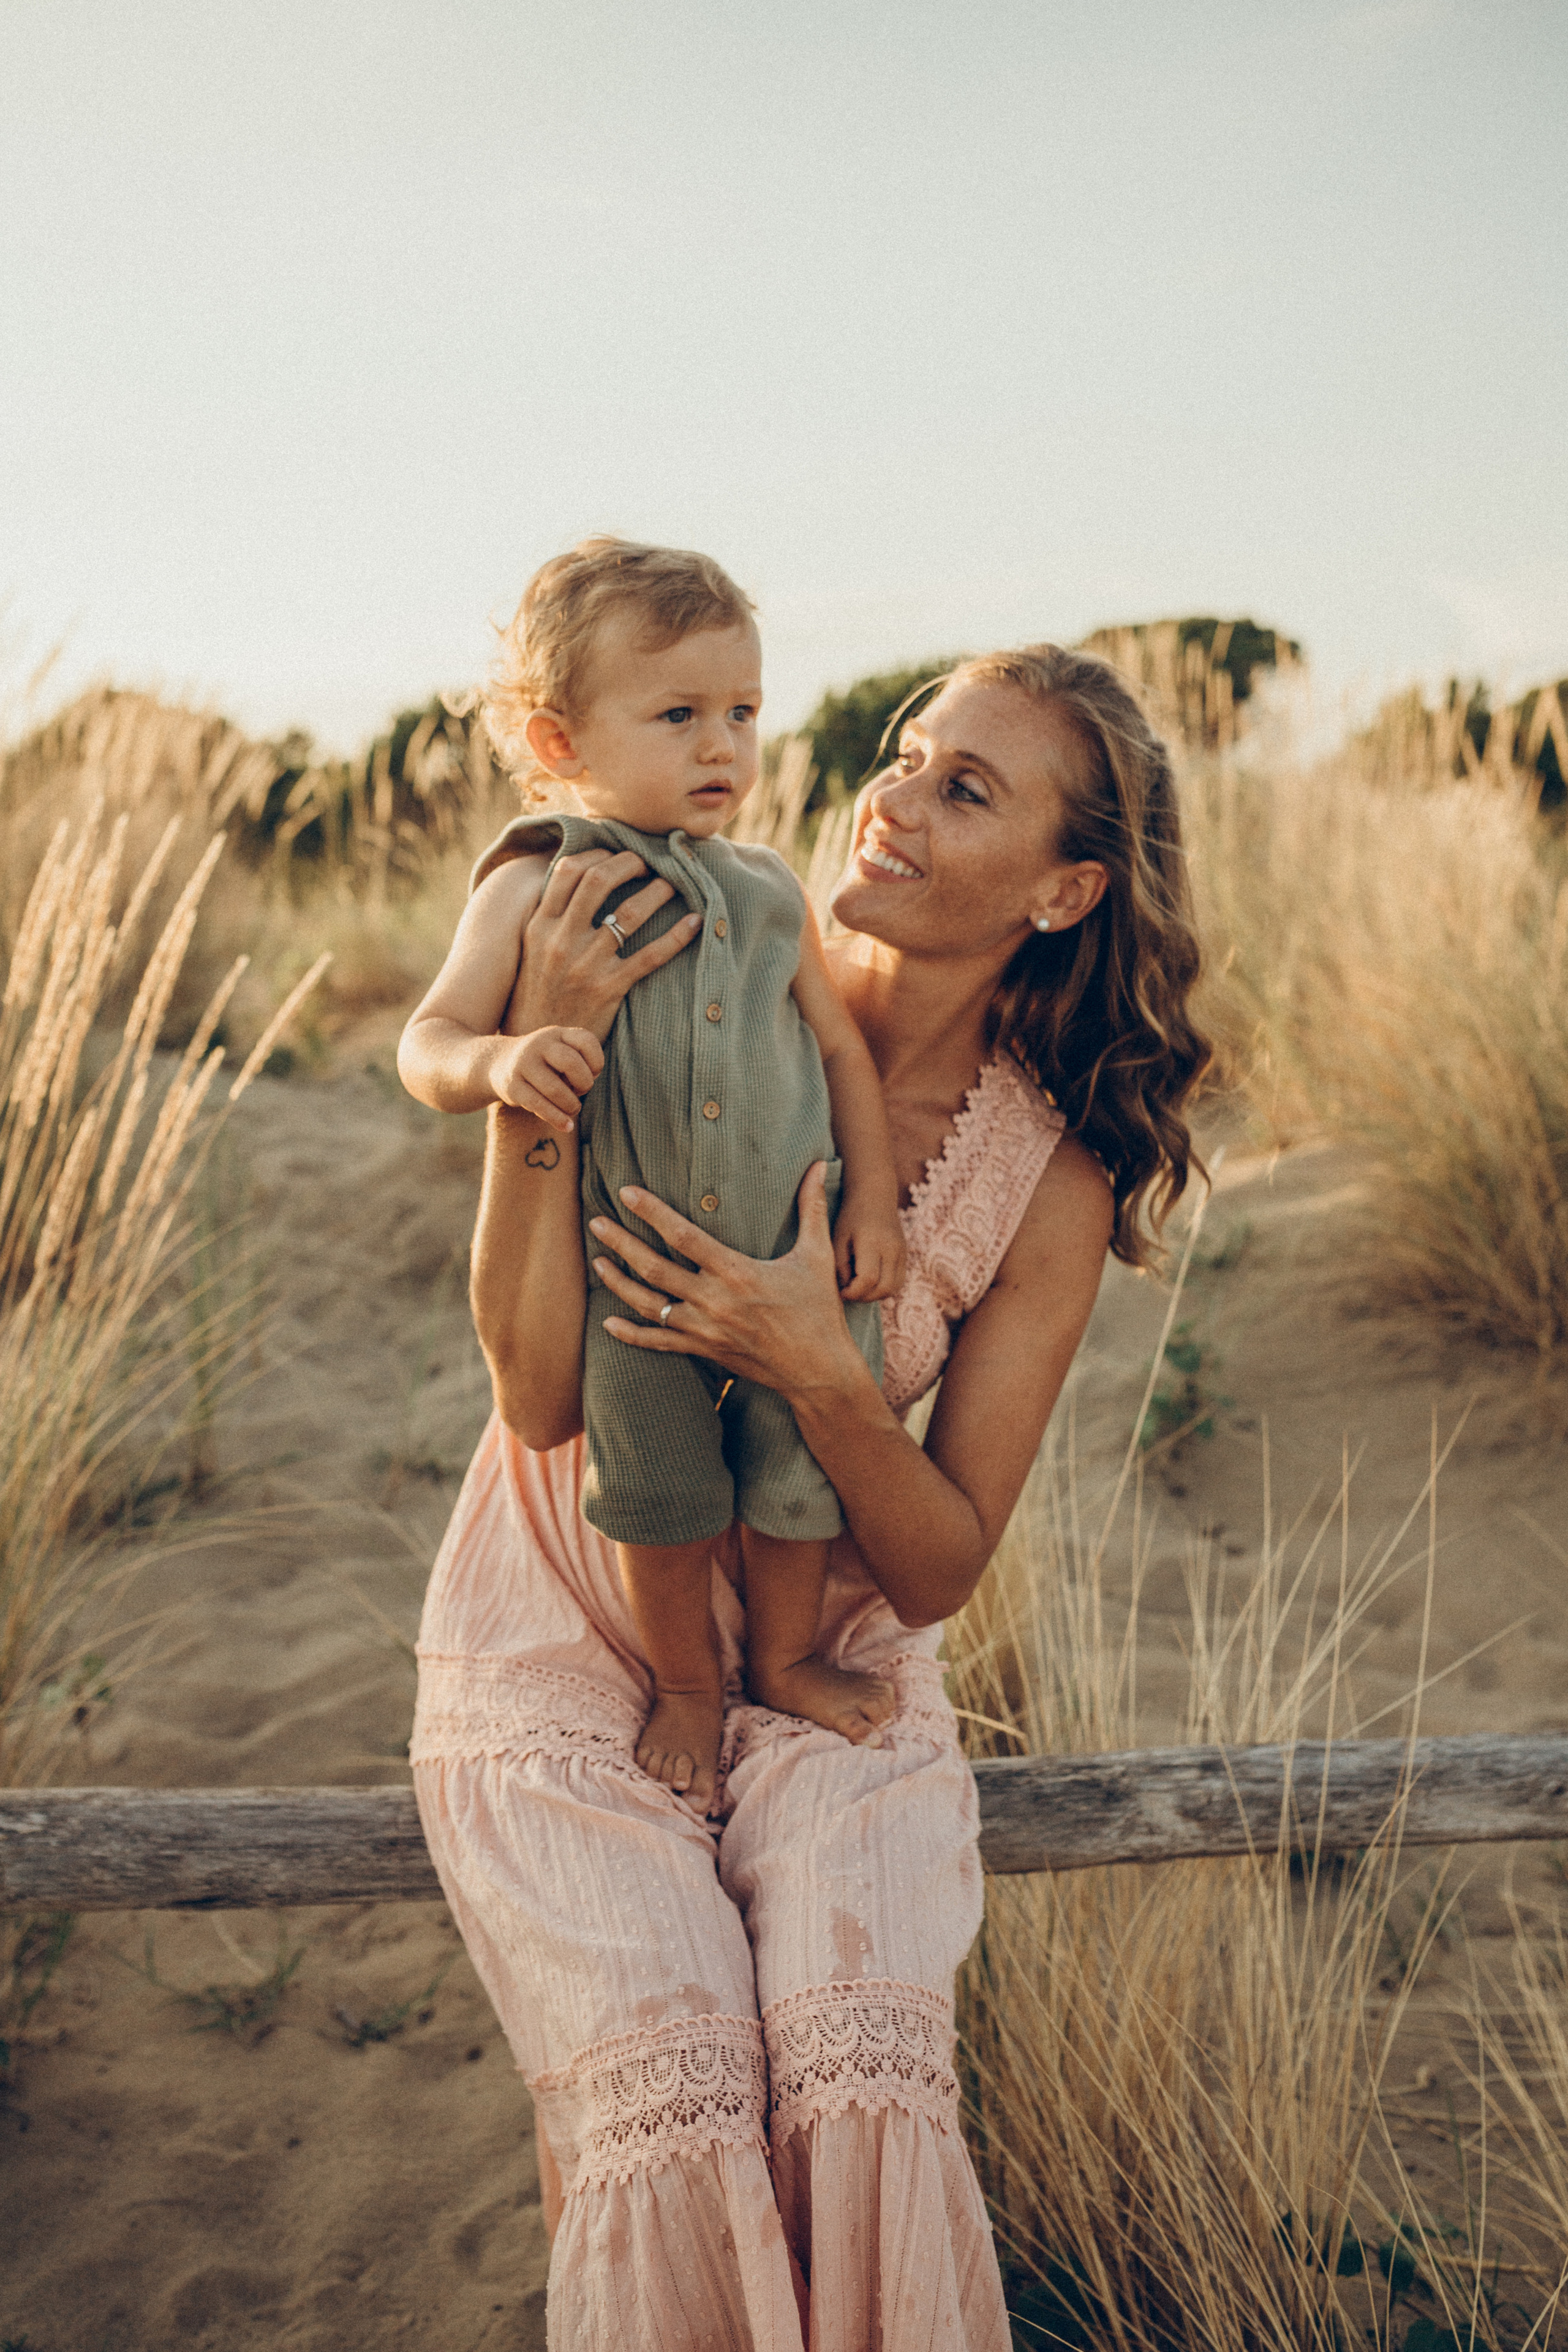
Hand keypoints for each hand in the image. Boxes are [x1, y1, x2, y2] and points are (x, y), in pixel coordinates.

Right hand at [489, 1025, 602, 1131]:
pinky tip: (567, 1126)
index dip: (596, 1062)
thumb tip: (586, 1085)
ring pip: (554, 1089)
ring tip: (573, 1109)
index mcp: (557, 1033)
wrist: (499, 1063)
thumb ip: (578, 1064)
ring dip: (571, 1104)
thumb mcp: (559, 1052)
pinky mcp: (512, 1086)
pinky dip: (557, 1119)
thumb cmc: (543, 1064)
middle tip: (581, 1090)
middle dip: (584, 1082)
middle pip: (570, 1062)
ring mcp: (523, 1064)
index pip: (586, 1041)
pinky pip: (538, 1105)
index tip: (592, 1073)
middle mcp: (539, 1044)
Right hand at [508, 850, 702, 1042]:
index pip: (568, 870)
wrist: (534, 1048)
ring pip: (628, 914)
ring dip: (657, 892)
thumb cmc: (539, 993)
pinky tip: (696, 923)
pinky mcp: (608, 990)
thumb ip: (552, 917)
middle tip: (649, 862)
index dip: (598, 854)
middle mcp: (560, 940)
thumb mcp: (532, 950)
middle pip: (598, 880)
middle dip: (629, 863)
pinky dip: (677, 937)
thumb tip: (578, 879)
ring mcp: (585, 965)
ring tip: (674, 883)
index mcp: (539, 926)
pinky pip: (650, 957)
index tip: (617, 853)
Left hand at [587, 1163, 871, 1402]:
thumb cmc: (819, 1311)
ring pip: (649, 1305)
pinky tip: (608, 1323)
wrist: (818, 1373)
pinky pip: (659, 1343)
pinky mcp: (705, 1351)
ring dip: (619, 1283)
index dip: (652, 1212)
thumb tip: (820, 1165)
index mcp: (737, 1272)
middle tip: (596, 1222)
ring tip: (597, 1262)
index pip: (683, 1236)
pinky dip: (632, 1335)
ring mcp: (705, 1329)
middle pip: (654, 1268)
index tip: (626, 1192)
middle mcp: (714, 1301)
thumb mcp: (817, 1256)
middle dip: (621, 1243)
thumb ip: (813, 1208)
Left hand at [833, 1197, 906, 1301]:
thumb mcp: (838, 1238)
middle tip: (849, 1292)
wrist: (874, 1195)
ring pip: (893, 1288)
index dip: (853, 1291)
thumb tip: (845, 1290)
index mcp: (872, 1242)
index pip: (868, 1278)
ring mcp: (902, 1252)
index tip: (841, 1291)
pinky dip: (884, 1288)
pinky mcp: (905, 1255)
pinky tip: (870, 1282)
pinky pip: (898, 1282)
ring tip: (859, 1288)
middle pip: (884, 1288)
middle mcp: (892, 1248)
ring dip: (875, 1295)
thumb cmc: (851, 1217)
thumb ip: (839, 1265)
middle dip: (864, 1297)